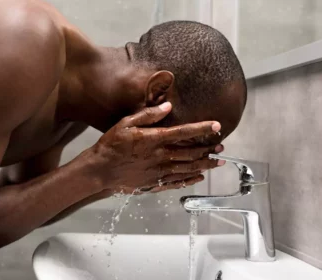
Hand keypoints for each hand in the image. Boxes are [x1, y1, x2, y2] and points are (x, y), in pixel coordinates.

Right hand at [89, 102, 224, 193]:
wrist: (100, 170)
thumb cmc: (111, 144)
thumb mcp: (126, 123)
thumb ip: (148, 115)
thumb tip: (168, 106)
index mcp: (155, 139)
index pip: (185, 132)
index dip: (203, 129)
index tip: (217, 126)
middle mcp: (160, 157)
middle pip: (191, 153)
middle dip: (208, 150)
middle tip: (221, 147)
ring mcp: (158, 172)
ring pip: (188, 169)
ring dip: (205, 165)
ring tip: (217, 162)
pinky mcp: (154, 183)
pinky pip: (176, 182)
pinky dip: (190, 180)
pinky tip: (198, 178)